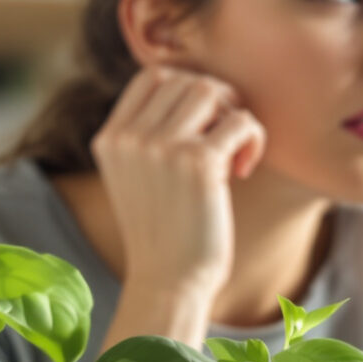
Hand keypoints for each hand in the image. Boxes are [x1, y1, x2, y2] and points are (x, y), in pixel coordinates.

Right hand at [89, 67, 265, 302]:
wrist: (168, 284)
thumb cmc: (164, 234)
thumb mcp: (136, 179)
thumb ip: (147, 137)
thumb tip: (194, 91)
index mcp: (110, 139)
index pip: (152, 77)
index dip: (186, 90)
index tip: (201, 125)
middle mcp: (129, 138)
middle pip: (185, 80)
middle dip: (215, 104)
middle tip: (224, 143)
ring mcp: (161, 147)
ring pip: (210, 91)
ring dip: (232, 115)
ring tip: (232, 154)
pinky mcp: (197, 163)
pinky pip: (241, 121)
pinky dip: (252, 139)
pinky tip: (244, 170)